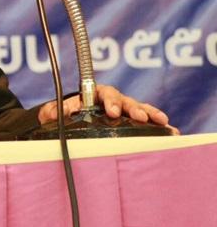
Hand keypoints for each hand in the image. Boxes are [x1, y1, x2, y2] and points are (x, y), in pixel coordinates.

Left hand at [37, 84, 178, 132]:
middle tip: (139, 117)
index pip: (104, 94)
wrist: (67, 120)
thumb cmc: (62, 114)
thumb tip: (59, 112)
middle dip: (133, 108)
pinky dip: (158, 126)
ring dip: (151, 115)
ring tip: (163, 122)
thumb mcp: (55, 111)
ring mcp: (124, 111)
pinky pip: (147, 123)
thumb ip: (55, 110)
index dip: (110, 101)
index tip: (112, 112)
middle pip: (125, 101)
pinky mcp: (131, 122)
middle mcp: (112, 101)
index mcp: (95, 95)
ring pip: (139, 109)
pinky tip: (171, 132)